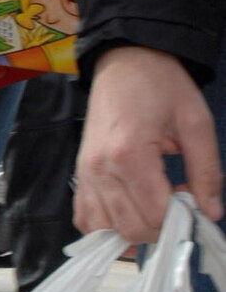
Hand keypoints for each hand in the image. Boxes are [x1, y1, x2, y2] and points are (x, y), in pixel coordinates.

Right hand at [74, 46, 222, 242]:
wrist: (126, 61)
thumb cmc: (161, 85)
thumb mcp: (196, 122)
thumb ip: (206, 170)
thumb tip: (212, 213)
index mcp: (129, 154)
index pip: (156, 214)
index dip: (182, 216)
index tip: (194, 198)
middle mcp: (100, 169)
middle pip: (132, 228)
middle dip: (162, 226)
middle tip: (177, 201)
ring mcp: (85, 175)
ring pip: (108, 230)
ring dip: (136, 229)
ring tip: (154, 205)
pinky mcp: (79, 176)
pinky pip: (85, 219)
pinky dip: (108, 227)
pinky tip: (129, 214)